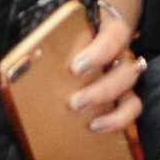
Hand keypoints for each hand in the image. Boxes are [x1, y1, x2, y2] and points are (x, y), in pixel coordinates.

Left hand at [64, 5, 144, 136]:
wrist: (82, 33)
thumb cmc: (69, 34)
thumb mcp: (63, 31)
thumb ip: (52, 40)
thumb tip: (26, 60)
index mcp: (108, 32)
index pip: (115, 36)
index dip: (100, 53)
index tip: (76, 68)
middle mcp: (121, 57)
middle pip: (126, 73)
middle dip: (102, 91)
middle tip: (75, 103)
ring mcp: (123, 81)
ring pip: (132, 98)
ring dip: (114, 114)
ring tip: (91, 124)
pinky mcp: (122, 99)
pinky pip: (129, 112)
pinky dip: (118, 123)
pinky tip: (97, 129)